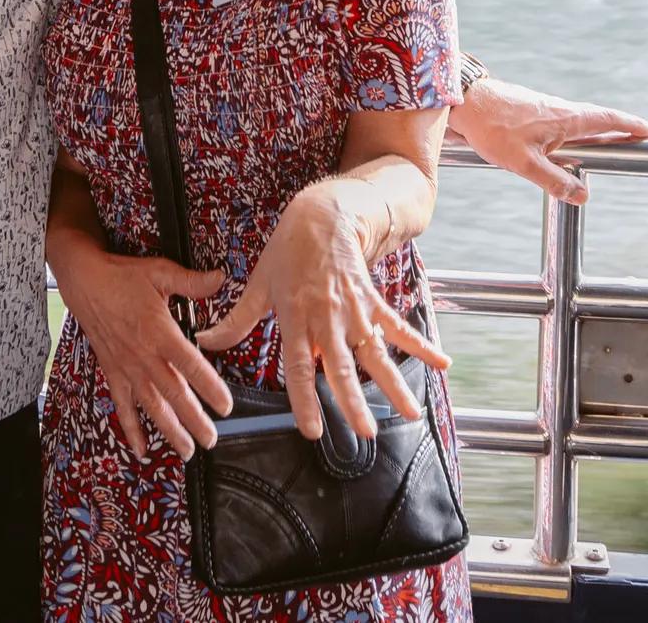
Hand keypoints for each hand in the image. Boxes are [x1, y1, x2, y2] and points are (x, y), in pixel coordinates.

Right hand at [52, 248, 230, 459]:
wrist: (85, 282)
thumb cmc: (124, 277)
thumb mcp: (160, 272)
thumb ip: (192, 282)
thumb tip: (221, 278)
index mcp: (160, 332)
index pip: (190, 365)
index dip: (209, 387)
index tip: (226, 406)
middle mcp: (144, 356)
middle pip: (173, 394)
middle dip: (194, 420)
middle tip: (212, 440)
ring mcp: (127, 367)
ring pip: (151, 405)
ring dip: (170, 430)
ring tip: (187, 451)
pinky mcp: (113, 372)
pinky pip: (122, 405)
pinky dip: (131, 429)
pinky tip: (142, 449)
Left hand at [195, 188, 447, 442]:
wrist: (323, 214)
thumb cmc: (286, 251)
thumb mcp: (258, 285)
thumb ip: (236, 320)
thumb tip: (205, 342)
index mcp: (295, 317)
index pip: (297, 367)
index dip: (305, 398)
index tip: (312, 429)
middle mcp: (327, 318)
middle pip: (341, 367)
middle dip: (354, 402)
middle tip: (366, 433)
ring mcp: (354, 310)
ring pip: (375, 353)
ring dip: (394, 384)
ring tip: (410, 413)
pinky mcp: (373, 301)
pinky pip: (398, 327)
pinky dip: (420, 344)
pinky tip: (442, 362)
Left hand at [450, 75, 647, 204]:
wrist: (464, 101)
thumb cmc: (493, 128)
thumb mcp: (525, 163)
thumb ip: (555, 181)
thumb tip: (582, 195)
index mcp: (566, 118)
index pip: (607, 120)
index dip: (630, 126)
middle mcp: (560, 109)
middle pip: (598, 120)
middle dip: (619, 130)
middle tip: (638, 138)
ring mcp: (546, 109)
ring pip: (578, 122)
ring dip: (597, 132)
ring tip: (608, 146)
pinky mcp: (532, 112)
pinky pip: (562, 124)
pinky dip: (574, 133)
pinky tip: (567, 147)